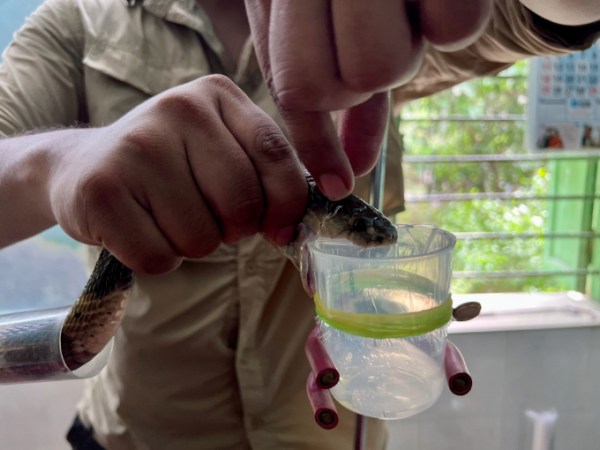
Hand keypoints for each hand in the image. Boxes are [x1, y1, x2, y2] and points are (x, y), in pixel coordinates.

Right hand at [48, 75, 306, 272]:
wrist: (83, 168)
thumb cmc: (169, 168)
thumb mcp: (221, 150)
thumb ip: (266, 172)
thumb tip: (306, 216)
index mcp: (217, 96)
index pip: (275, 154)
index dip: (288, 202)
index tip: (286, 229)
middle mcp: (178, 109)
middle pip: (241, 203)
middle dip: (232, 228)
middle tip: (206, 216)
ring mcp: (135, 146)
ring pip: (201, 238)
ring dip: (191, 244)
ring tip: (165, 216)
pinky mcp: (102, 190)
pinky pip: (159, 257)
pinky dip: (156, 258)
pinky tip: (139, 228)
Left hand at [245, 0, 491, 198]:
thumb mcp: (319, 21)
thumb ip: (330, 90)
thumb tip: (346, 172)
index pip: (295, 86)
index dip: (315, 143)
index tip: (336, 183)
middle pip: (341, 86)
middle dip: (360, 85)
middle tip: (370, 42)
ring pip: (389, 66)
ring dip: (404, 50)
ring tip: (399, 9)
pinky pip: (455, 29)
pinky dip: (450, 19)